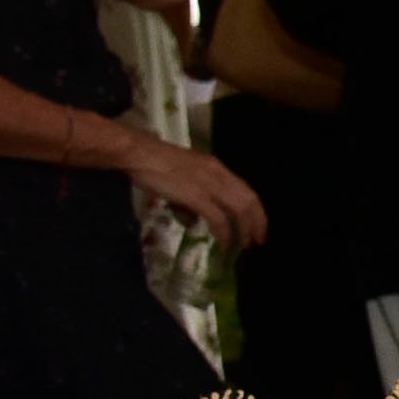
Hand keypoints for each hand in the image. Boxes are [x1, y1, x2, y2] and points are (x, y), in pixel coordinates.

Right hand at [124, 132, 267, 249]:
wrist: (139, 154)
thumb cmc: (155, 164)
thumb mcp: (182, 178)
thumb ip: (191, 200)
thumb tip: (193, 222)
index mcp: (216, 167)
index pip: (245, 189)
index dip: (256, 209)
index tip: (258, 225)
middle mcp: (218, 174)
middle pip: (248, 200)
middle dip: (257, 222)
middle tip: (258, 240)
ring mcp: (209, 185)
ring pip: (238, 209)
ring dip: (244, 229)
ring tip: (245, 245)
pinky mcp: (197, 196)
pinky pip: (218, 218)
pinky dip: (225, 233)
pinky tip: (225, 244)